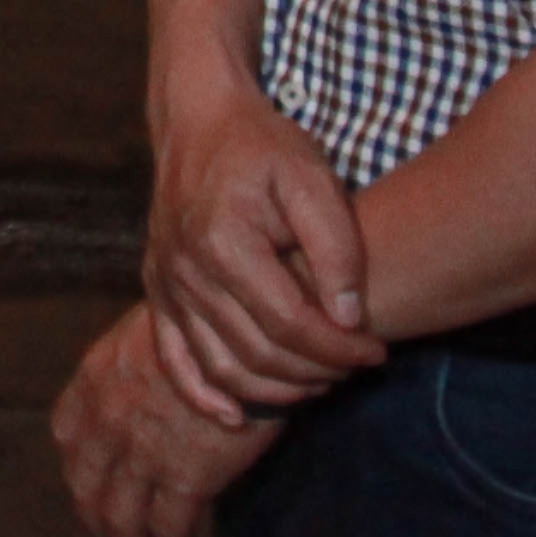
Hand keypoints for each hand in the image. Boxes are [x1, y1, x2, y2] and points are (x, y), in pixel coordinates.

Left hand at [53, 302, 284, 536]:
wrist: (249, 334)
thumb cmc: (212, 325)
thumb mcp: (153, 332)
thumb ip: (135, 369)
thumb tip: (147, 392)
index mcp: (95, 379)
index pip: (66, 435)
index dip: (79, 464)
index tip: (97, 479)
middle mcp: (106, 420)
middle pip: (85, 489)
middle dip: (100, 520)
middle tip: (122, 535)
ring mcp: (140, 452)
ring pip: (120, 521)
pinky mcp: (184, 477)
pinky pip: (166, 529)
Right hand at [143, 79, 380, 421]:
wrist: (199, 120)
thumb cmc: (263, 147)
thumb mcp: (313, 179)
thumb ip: (337, 248)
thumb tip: (348, 318)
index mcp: (224, 241)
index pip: (290, 324)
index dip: (340, 349)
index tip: (378, 350)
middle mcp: (186, 270)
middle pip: (257, 352)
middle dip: (319, 371)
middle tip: (359, 364)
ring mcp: (166, 284)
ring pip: (220, 367)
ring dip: (276, 389)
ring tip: (321, 380)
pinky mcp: (157, 292)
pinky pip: (174, 360)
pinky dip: (204, 396)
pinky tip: (237, 416)